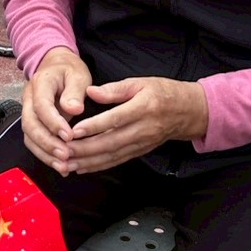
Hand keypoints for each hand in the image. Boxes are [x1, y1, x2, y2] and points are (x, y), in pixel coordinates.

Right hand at [21, 48, 92, 175]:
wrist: (56, 66)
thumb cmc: (69, 70)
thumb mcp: (77, 75)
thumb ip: (75, 92)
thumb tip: (74, 110)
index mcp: (40, 84)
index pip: (41, 106)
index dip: (53, 122)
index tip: (69, 136)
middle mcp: (29, 99)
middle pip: (30, 125)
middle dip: (47, 143)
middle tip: (65, 155)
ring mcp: (28, 112)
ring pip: (29, 137)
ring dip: (45, 153)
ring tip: (63, 166)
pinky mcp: (33, 123)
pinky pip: (34, 142)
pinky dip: (46, 155)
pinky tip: (61, 166)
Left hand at [65, 76, 208, 173]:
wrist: (187, 112)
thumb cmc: (162, 92)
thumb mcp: (140, 82)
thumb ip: (114, 89)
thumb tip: (90, 92)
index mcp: (143, 108)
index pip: (115, 119)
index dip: (94, 126)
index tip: (75, 130)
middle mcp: (143, 129)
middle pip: (111, 142)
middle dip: (85, 149)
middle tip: (63, 152)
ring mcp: (142, 143)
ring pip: (112, 155)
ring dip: (88, 161)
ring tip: (66, 164)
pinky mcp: (140, 151)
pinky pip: (117, 160)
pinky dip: (98, 166)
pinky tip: (82, 167)